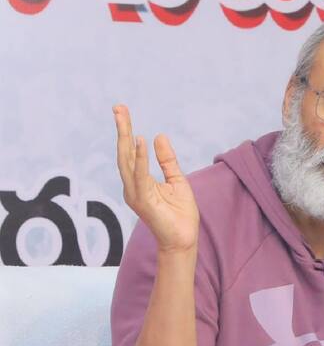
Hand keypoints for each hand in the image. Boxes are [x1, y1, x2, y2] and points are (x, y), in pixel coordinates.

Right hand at [114, 104, 198, 252]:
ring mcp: (135, 193)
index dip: (127, 131)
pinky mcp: (142, 200)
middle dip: (122, 129)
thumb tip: (157, 136)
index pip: (131, 152)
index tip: (122, 111)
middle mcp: (133, 186)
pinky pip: (139, 175)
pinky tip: (140, 141)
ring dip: (125, 138)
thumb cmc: (180, 213)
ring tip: (123, 117)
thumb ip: (166, 160)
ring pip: (126, 161)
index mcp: (140, 181)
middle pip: (124, 153)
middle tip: (118, 107)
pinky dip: (140, 158)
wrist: (184, 238)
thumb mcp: (176, 179)